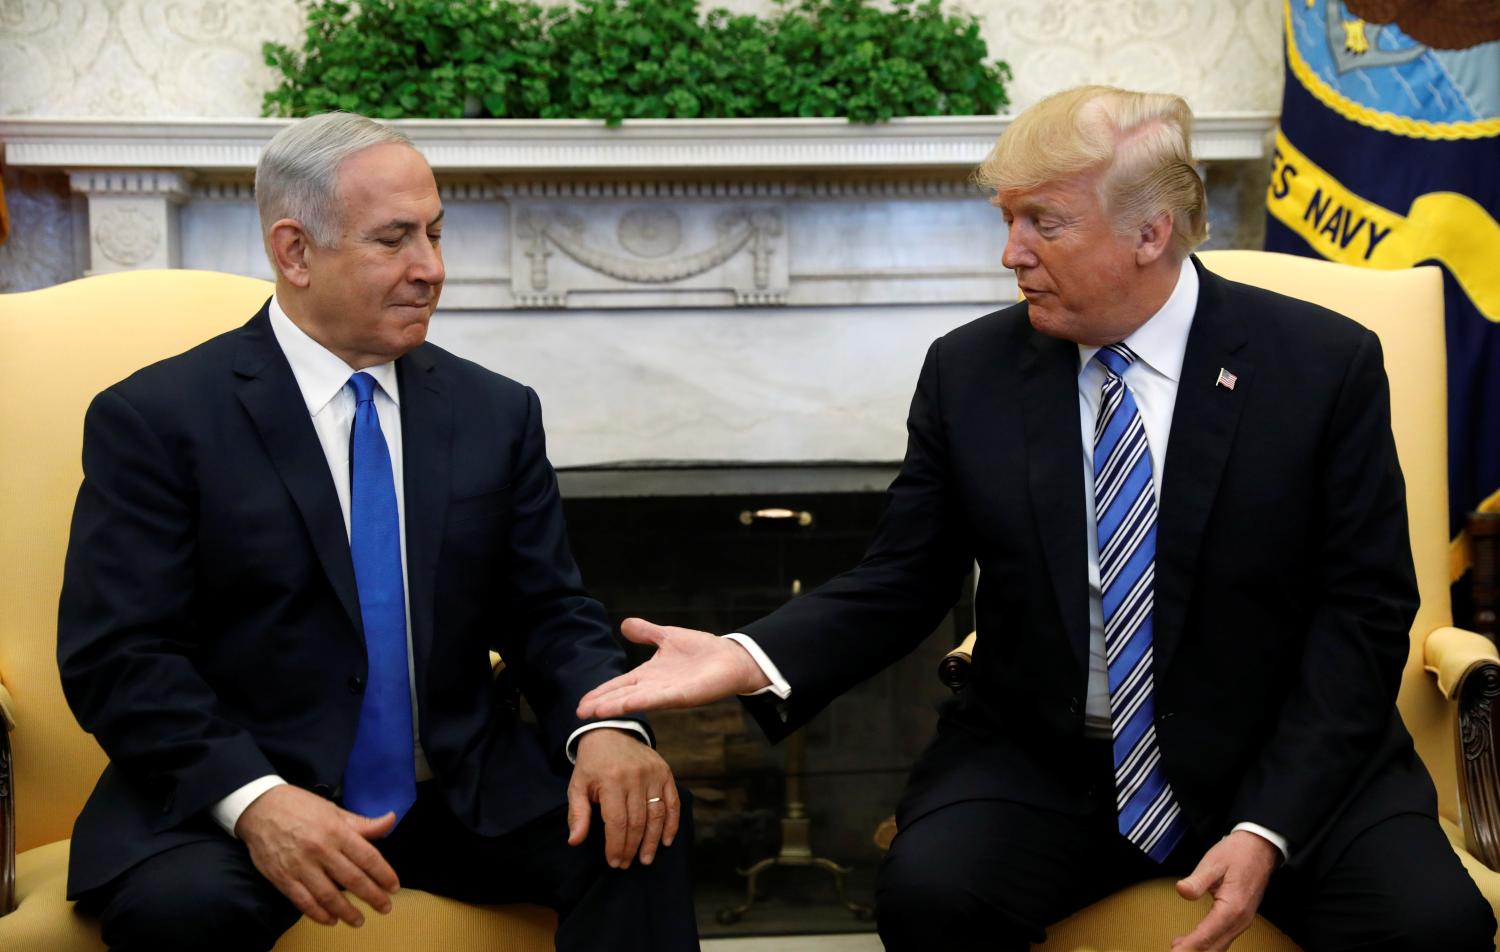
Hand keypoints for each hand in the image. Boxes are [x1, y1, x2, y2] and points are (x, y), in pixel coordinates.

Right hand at [236, 784, 400, 927]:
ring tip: (359, 920)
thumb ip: (363, 823)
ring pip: (328, 895)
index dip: (383, 874)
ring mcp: (300, 866)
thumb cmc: (300, 807)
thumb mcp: (334, 810)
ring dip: (346, 911)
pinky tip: (330, 919)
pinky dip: (318, 914)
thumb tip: (391, 820)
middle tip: (385, 907)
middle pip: (352, 879)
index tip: (393, 886)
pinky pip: (303, 901)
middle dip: (372, 896)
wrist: (260, 808)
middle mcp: (320, 850)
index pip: (367, 857)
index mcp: (336, 831)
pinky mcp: (282, 878)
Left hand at [567, 727, 680, 867]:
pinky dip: (672, 823)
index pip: (617, 822)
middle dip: (632, 847)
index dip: (617, 846)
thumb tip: (575, 841)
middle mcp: (635, 777)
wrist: (610, 732)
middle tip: (627, 864)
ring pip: (657, 815)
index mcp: (611, 781)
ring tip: (646, 859)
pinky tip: (666, 841)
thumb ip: (577, 814)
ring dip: (653, 841)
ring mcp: (653, 774)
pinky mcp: (665, 773)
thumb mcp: (577, 786)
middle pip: (638, 822)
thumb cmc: (592, 764)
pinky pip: (673, 802)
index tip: (614, 862)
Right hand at [576, 618, 770, 719]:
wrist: (731, 658)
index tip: (581, 702)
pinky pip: (659, 698)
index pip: (619, 685)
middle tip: (579, 714)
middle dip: (602, 704)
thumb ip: (646, 632)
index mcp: (649, 675)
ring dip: (616, 706)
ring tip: (595, 713)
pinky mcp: (684, 695)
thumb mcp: (667, 636)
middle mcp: (655, 687)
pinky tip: (627, 704)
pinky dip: (642, 701)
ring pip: (636, 700)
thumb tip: (624, 624)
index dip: (600, 693)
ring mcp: (668, 693)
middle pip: (623, 696)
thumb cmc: (702, 650)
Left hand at [1172, 830, 1279, 950]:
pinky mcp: (1240, 918)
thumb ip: (1197, 880)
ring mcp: (1242, 921)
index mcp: (1232, 907)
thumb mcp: (1213, 862)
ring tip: (1177, 950)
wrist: (1260, 847)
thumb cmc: (1237, 853)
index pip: (1207, 935)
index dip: (1190, 946)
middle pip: (1214, 946)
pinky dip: (1208, 944)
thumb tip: (1182, 891)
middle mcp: (1240, 919)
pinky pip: (1223, 937)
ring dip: (1200, 950)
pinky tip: (1191, 942)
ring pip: (1220, 945)